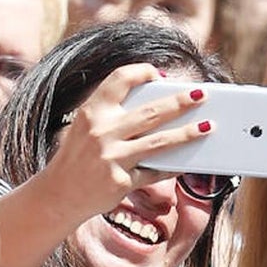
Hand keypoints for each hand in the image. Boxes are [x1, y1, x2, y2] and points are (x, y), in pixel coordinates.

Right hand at [37, 63, 210, 221]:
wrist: (58, 194)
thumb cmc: (79, 156)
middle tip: (203, 96)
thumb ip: (115, 113)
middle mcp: (101, 132)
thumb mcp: (88, 126)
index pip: (120, 79)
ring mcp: (111, 157)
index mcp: (92, 111)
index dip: (143, 72)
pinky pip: (155, 172)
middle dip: (181, 102)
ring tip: (208, 127)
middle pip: (151, 111)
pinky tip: (189, 161)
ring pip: (160, 142)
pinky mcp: (120, 181)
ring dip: (188, 133)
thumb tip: (162, 104)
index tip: (160, 74)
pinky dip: (174, 166)